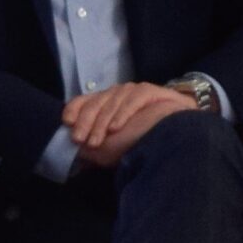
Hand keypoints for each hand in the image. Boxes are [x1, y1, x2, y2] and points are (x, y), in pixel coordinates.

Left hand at [63, 81, 196, 166]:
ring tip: (97, 141)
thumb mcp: (108, 150)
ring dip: (102, 123)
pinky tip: (116, 128)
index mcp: (105, 106)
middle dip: (86, 122)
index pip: (84, 100)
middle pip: (96, 101)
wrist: (175, 140)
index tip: (67, 123)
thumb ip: (89, 146)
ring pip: (113, 101)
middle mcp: (117, 95)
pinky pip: (133, 99)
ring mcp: (134, 92)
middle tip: (79, 139)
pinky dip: (123, 113)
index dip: (75, 109)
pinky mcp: (150, 91)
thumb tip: (71, 146)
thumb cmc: (140, 145)